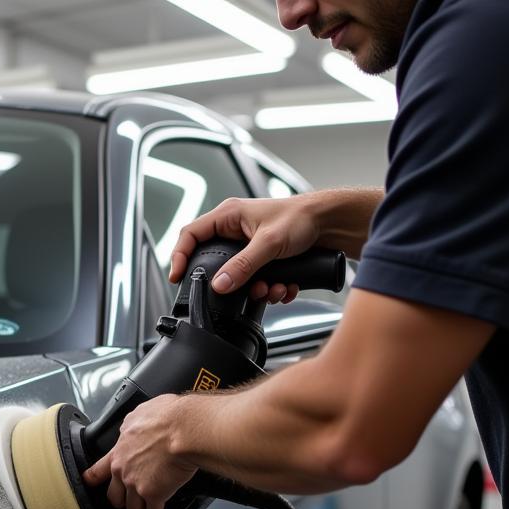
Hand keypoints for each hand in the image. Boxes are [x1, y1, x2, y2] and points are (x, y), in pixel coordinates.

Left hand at [82, 395, 197, 508]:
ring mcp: (137, 485)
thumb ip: (134, 425)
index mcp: (119, 451)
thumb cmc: (168, 417)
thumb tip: (135, 426)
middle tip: (130, 497)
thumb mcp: (142, 413)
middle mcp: (124, 471)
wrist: (184, 429)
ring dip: (140, 507)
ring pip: (133, 508)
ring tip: (148, 503)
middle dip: (122, 499)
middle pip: (114, 496)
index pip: (98, 470)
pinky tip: (162, 503)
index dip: (93, 478)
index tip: (91, 481)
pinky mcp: (154, 495)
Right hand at [169, 194, 321, 302]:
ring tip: (271, 289)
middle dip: (229, 282)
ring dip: (254, 289)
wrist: (331, 224)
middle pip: (214, 262)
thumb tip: (219, 284)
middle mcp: (236, 230)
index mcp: (229, 216)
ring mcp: (249, 246)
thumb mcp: (268, 243)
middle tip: (236, 293)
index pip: (191, 234)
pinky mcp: (264, 260)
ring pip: (238, 277)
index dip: (179, 255)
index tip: (177, 276)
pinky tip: (284, 287)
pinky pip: (256, 280)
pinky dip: (269, 289)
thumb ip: (243, 265)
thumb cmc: (301, 218)